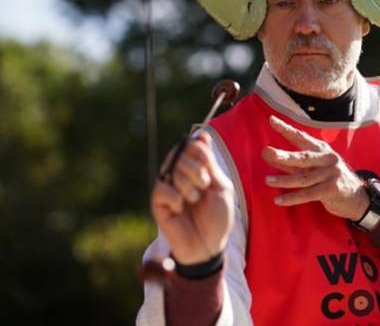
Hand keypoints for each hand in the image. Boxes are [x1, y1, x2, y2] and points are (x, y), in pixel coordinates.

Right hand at [151, 131, 233, 264]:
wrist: (209, 246)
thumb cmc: (218, 218)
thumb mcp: (221, 186)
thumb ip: (209, 162)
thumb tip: (201, 133)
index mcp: (196, 167)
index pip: (191, 144)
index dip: (200, 152)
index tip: (209, 170)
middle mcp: (180, 173)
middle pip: (181, 153)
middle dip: (197, 171)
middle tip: (204, 188)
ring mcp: (168, 186)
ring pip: (172, 169)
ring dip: (189, 186)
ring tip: (194, 201)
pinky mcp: (158, 202)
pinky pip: (162, 188)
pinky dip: (175, 198)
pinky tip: (180, 209)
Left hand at [262, 116, 368, 220]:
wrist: (356, 197)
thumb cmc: (329, 180)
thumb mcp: (311, 168)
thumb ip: (290, 163)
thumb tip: (267, 154)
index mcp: (321, 149)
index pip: (301, 137)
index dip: (286, 129)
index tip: (272, 120)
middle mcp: (327, 159)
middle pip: (302, 157)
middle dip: (283, 155)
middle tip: (266, 152)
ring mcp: (330, 173)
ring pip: (303, 177)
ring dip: (283, 180)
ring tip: (268, 180)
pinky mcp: (331, 189)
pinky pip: (308, 194)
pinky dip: (292, 198)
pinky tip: (279, 200)